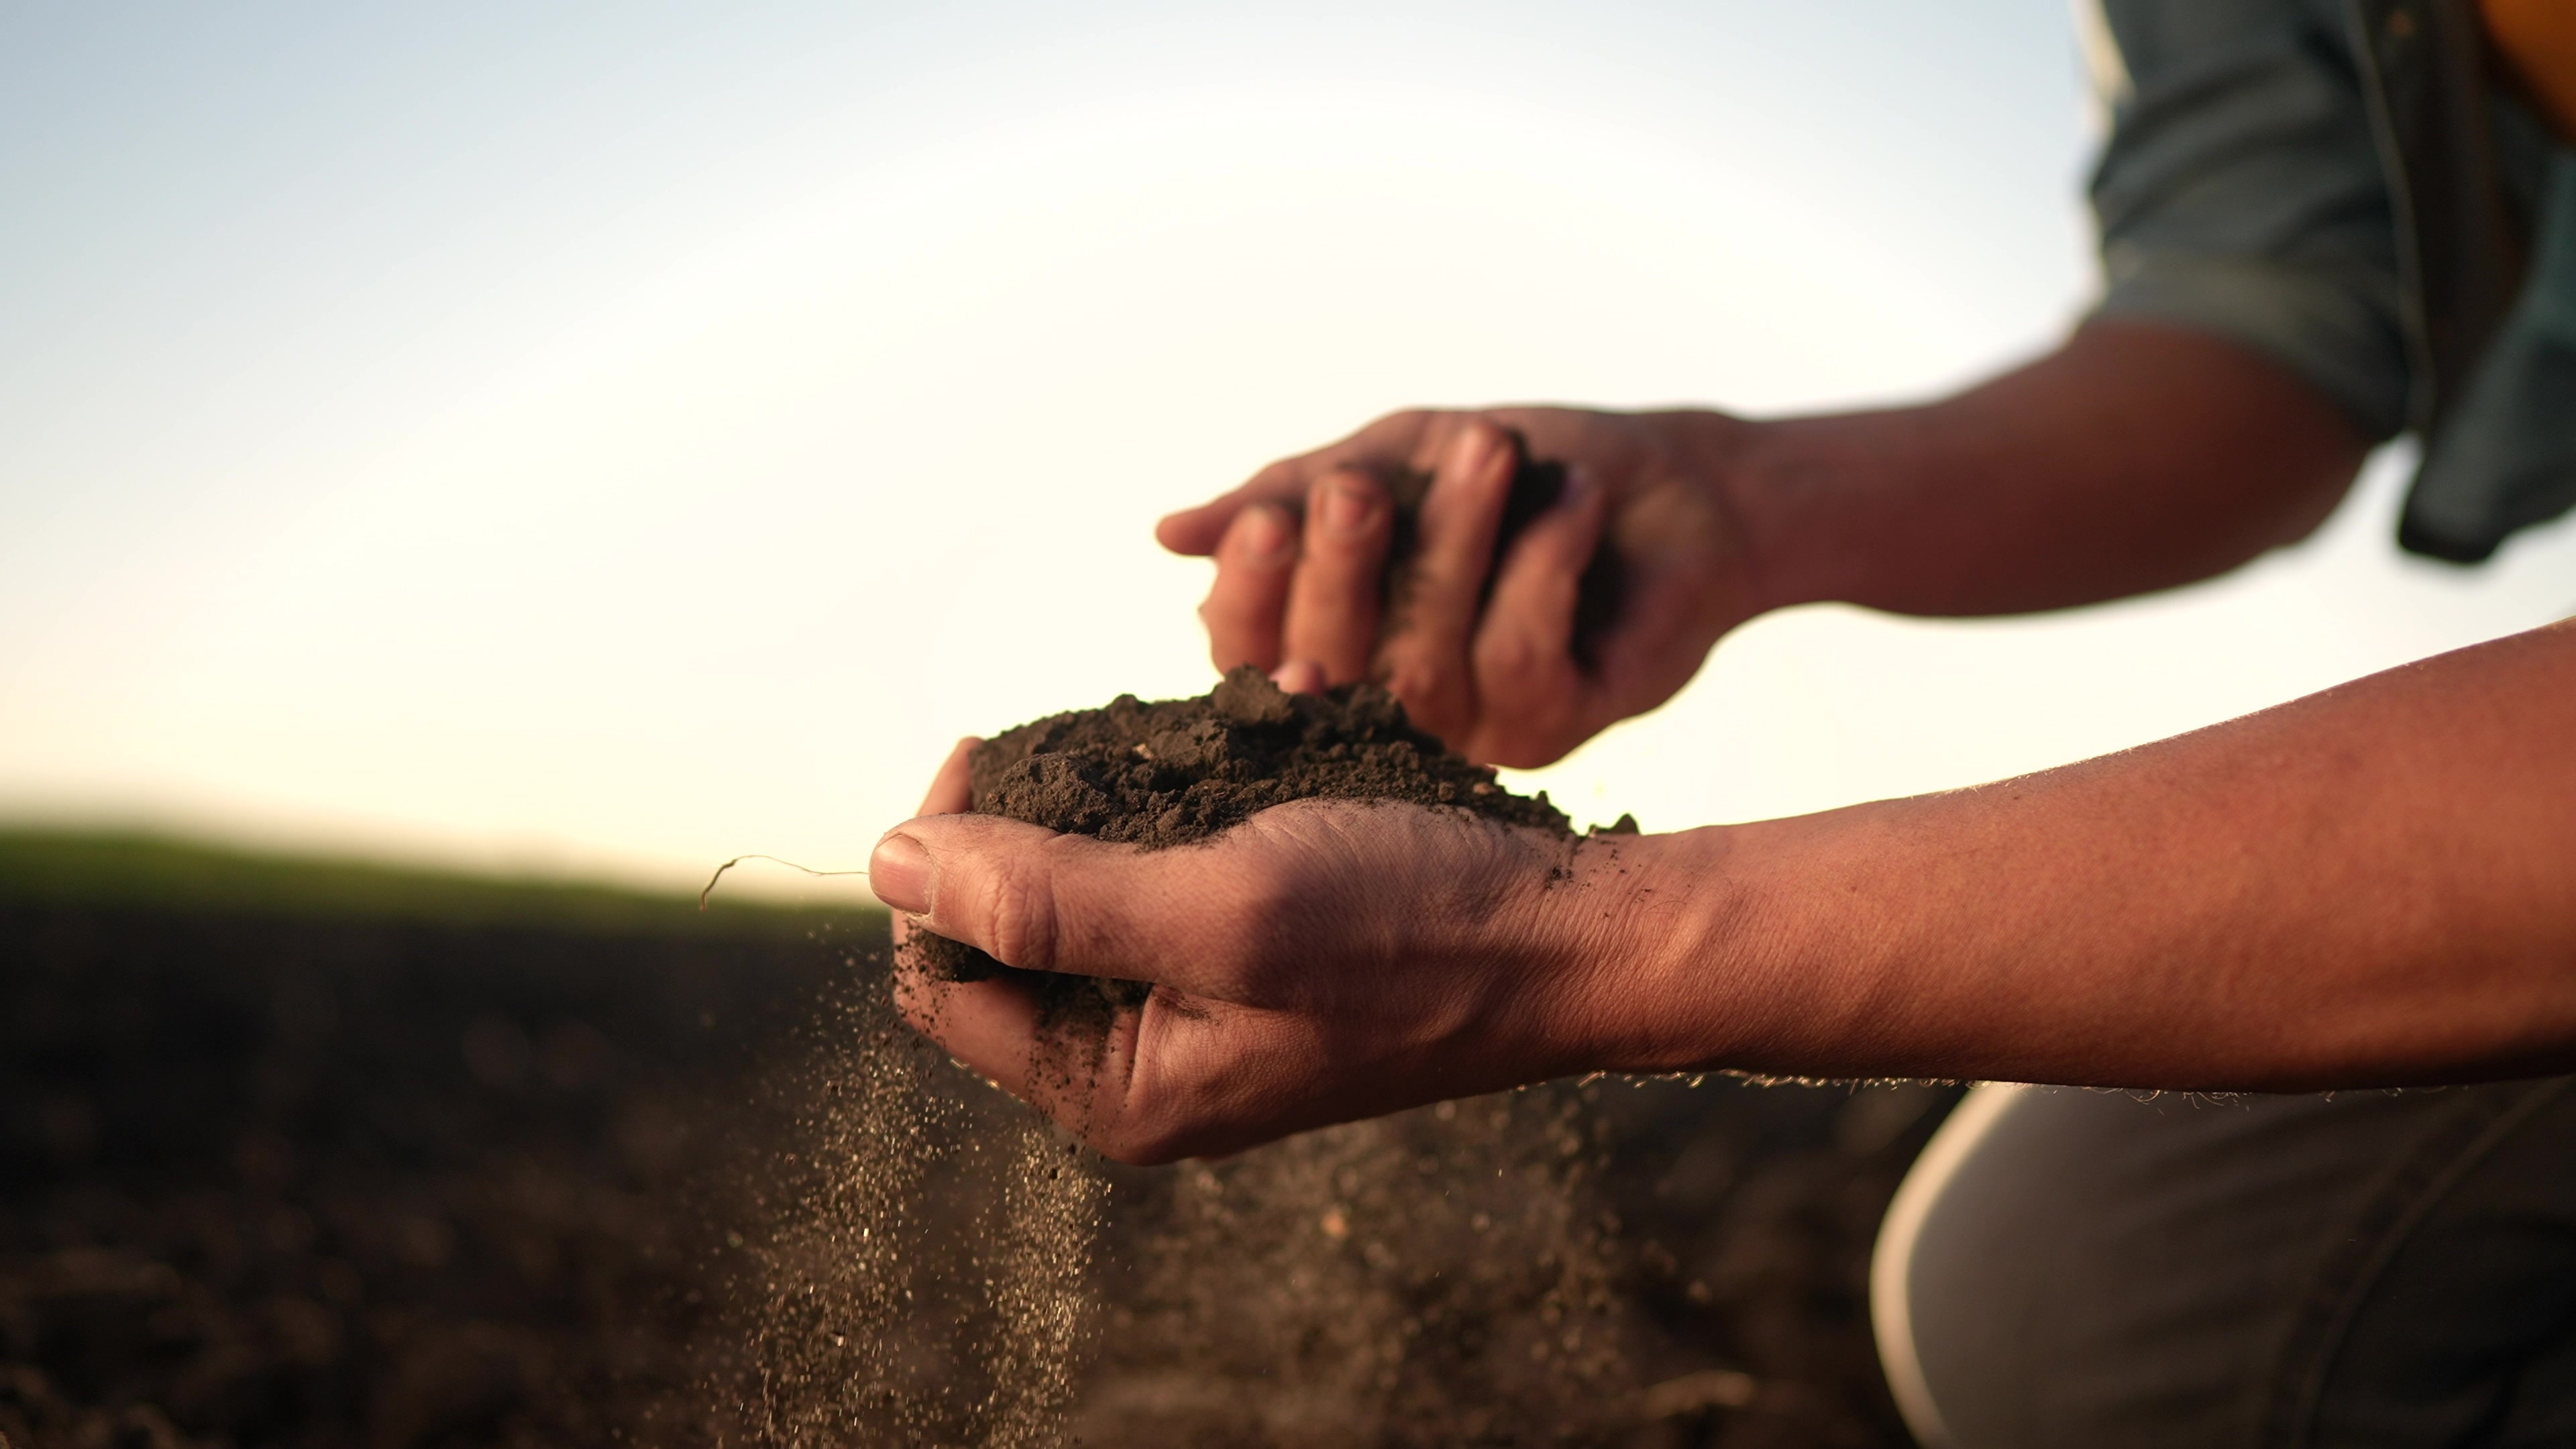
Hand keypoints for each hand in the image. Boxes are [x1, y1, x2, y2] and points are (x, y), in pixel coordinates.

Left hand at [873, 740, 1658, 1162]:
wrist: (1572, 941)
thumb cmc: (1414, 930)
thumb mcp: (1221, 908)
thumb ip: (1047, 897)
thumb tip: (884, 862)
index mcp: (1117, 1092)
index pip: (938, 976)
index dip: (932, 861)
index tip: (985, 750)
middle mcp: (1144, 1069)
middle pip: (998, 940)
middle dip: (1013, 829)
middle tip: (1066, 738)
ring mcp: (1199, 1019)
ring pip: (1076, 902)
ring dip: (1089, 810)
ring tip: (1142, 741)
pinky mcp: (1249, 967)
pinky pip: (1156, 886)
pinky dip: (1160, 815)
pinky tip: (1206, 761)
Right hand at [1157, 408, 1760, 766]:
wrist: (1671, 484)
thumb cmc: (1516, 469)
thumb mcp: (1394, 458)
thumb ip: (1290, 495)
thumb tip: (1168, 535)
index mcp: (1327, 641)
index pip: (1250, 647)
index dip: (1251, 596)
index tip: (1270, 522)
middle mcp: (1384, 704)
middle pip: (1329, 665)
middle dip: (1340, 572)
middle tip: (1361, 490)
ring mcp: (1467, 728)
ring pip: (1425, 662)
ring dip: (1456, 540)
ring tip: (1493, 447)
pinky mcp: (1551, 728)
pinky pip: (1518, 658)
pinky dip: (1543, 561)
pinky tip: (1572, 498)